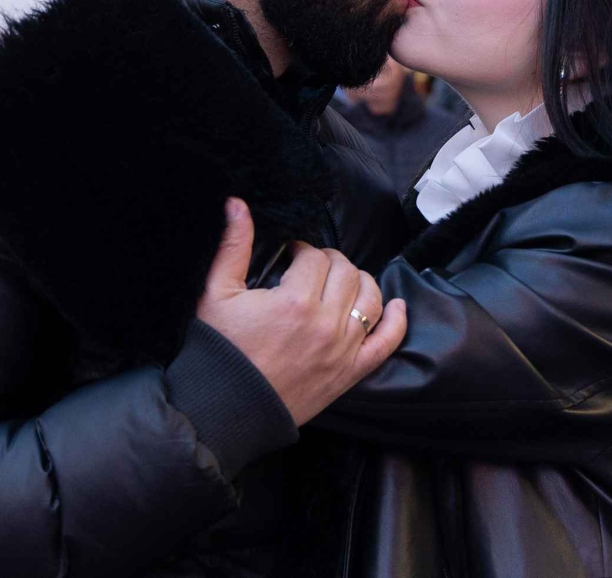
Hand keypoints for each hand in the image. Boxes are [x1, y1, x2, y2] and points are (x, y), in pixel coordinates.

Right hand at [197, 198, 407, 424]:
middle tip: (312, 267)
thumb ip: (232, 246)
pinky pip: (386, 343)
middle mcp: (326, 324)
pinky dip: (396, 321)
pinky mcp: (350, 373)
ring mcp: (343, 350)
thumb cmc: (218, 351)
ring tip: (342, 281)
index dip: (303, 250)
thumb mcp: (216, 294)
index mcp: (295, 301)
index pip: (315, 258)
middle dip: (330, 262)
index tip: (292, 255)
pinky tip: (395, 306)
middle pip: (346, 272)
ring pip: (370, 299)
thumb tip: (237, 203)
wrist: (225, 408)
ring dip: (360, 282)